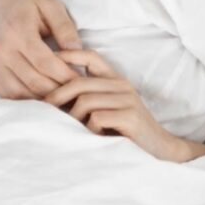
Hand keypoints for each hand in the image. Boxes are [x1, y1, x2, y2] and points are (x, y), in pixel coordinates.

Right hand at [0, 0, 80, 98]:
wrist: (5, 1)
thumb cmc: (33, 3)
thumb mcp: (53, 6)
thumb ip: (65, 28)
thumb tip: (77, 51)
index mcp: (17, 31)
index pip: (45, 63)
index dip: (65, 75)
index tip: (81, 80)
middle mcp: (0, 49)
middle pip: (33, 81)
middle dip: (58, 90)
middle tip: (75, 94)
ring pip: (20, 93)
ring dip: (43, 99)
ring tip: (62, 98)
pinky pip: (7, 94)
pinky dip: (26, 100)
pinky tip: (43, 98)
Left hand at [44, 50, 177, 159]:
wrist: (159, 150)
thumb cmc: (125, 132)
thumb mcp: (107, 109)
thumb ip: (88, 98)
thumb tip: (51, 94)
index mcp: (116, 80)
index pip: (91, 57)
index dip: (68, 55)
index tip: (47, 60)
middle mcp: (123, 85)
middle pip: (79, 82)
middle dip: (56, 96)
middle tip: (45, 110)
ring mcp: (128, 100)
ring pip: (85, 101)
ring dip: (74, 119)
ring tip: (75, 130)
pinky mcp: (130, 116)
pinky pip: (96, 118)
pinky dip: (89, 130)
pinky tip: (95, 138)